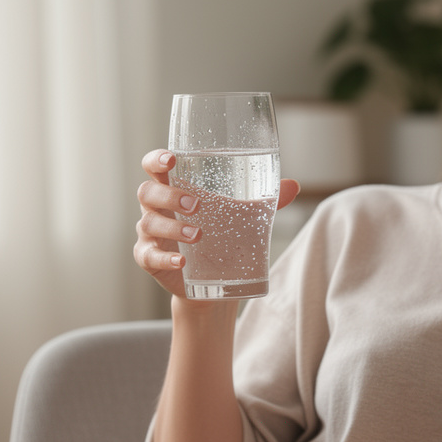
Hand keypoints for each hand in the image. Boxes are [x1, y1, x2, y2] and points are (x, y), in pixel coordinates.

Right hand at [134, 149, 299, 298]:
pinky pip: (149, 257)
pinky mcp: (150, 259)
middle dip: (169, 195)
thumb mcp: (242, 217)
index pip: (154, 167)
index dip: (156, 159)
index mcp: (174, 188)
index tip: (171, 159)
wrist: (213, 282)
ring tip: (198, 235)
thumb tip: (293, 185)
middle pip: (148, 192)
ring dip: (173, 228)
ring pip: (148, 223)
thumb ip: (265, 200)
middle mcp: (157, 208)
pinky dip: (165, 259)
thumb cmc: (221, 237)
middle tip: (195, 204)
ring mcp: (150, 235)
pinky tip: (182, 262)